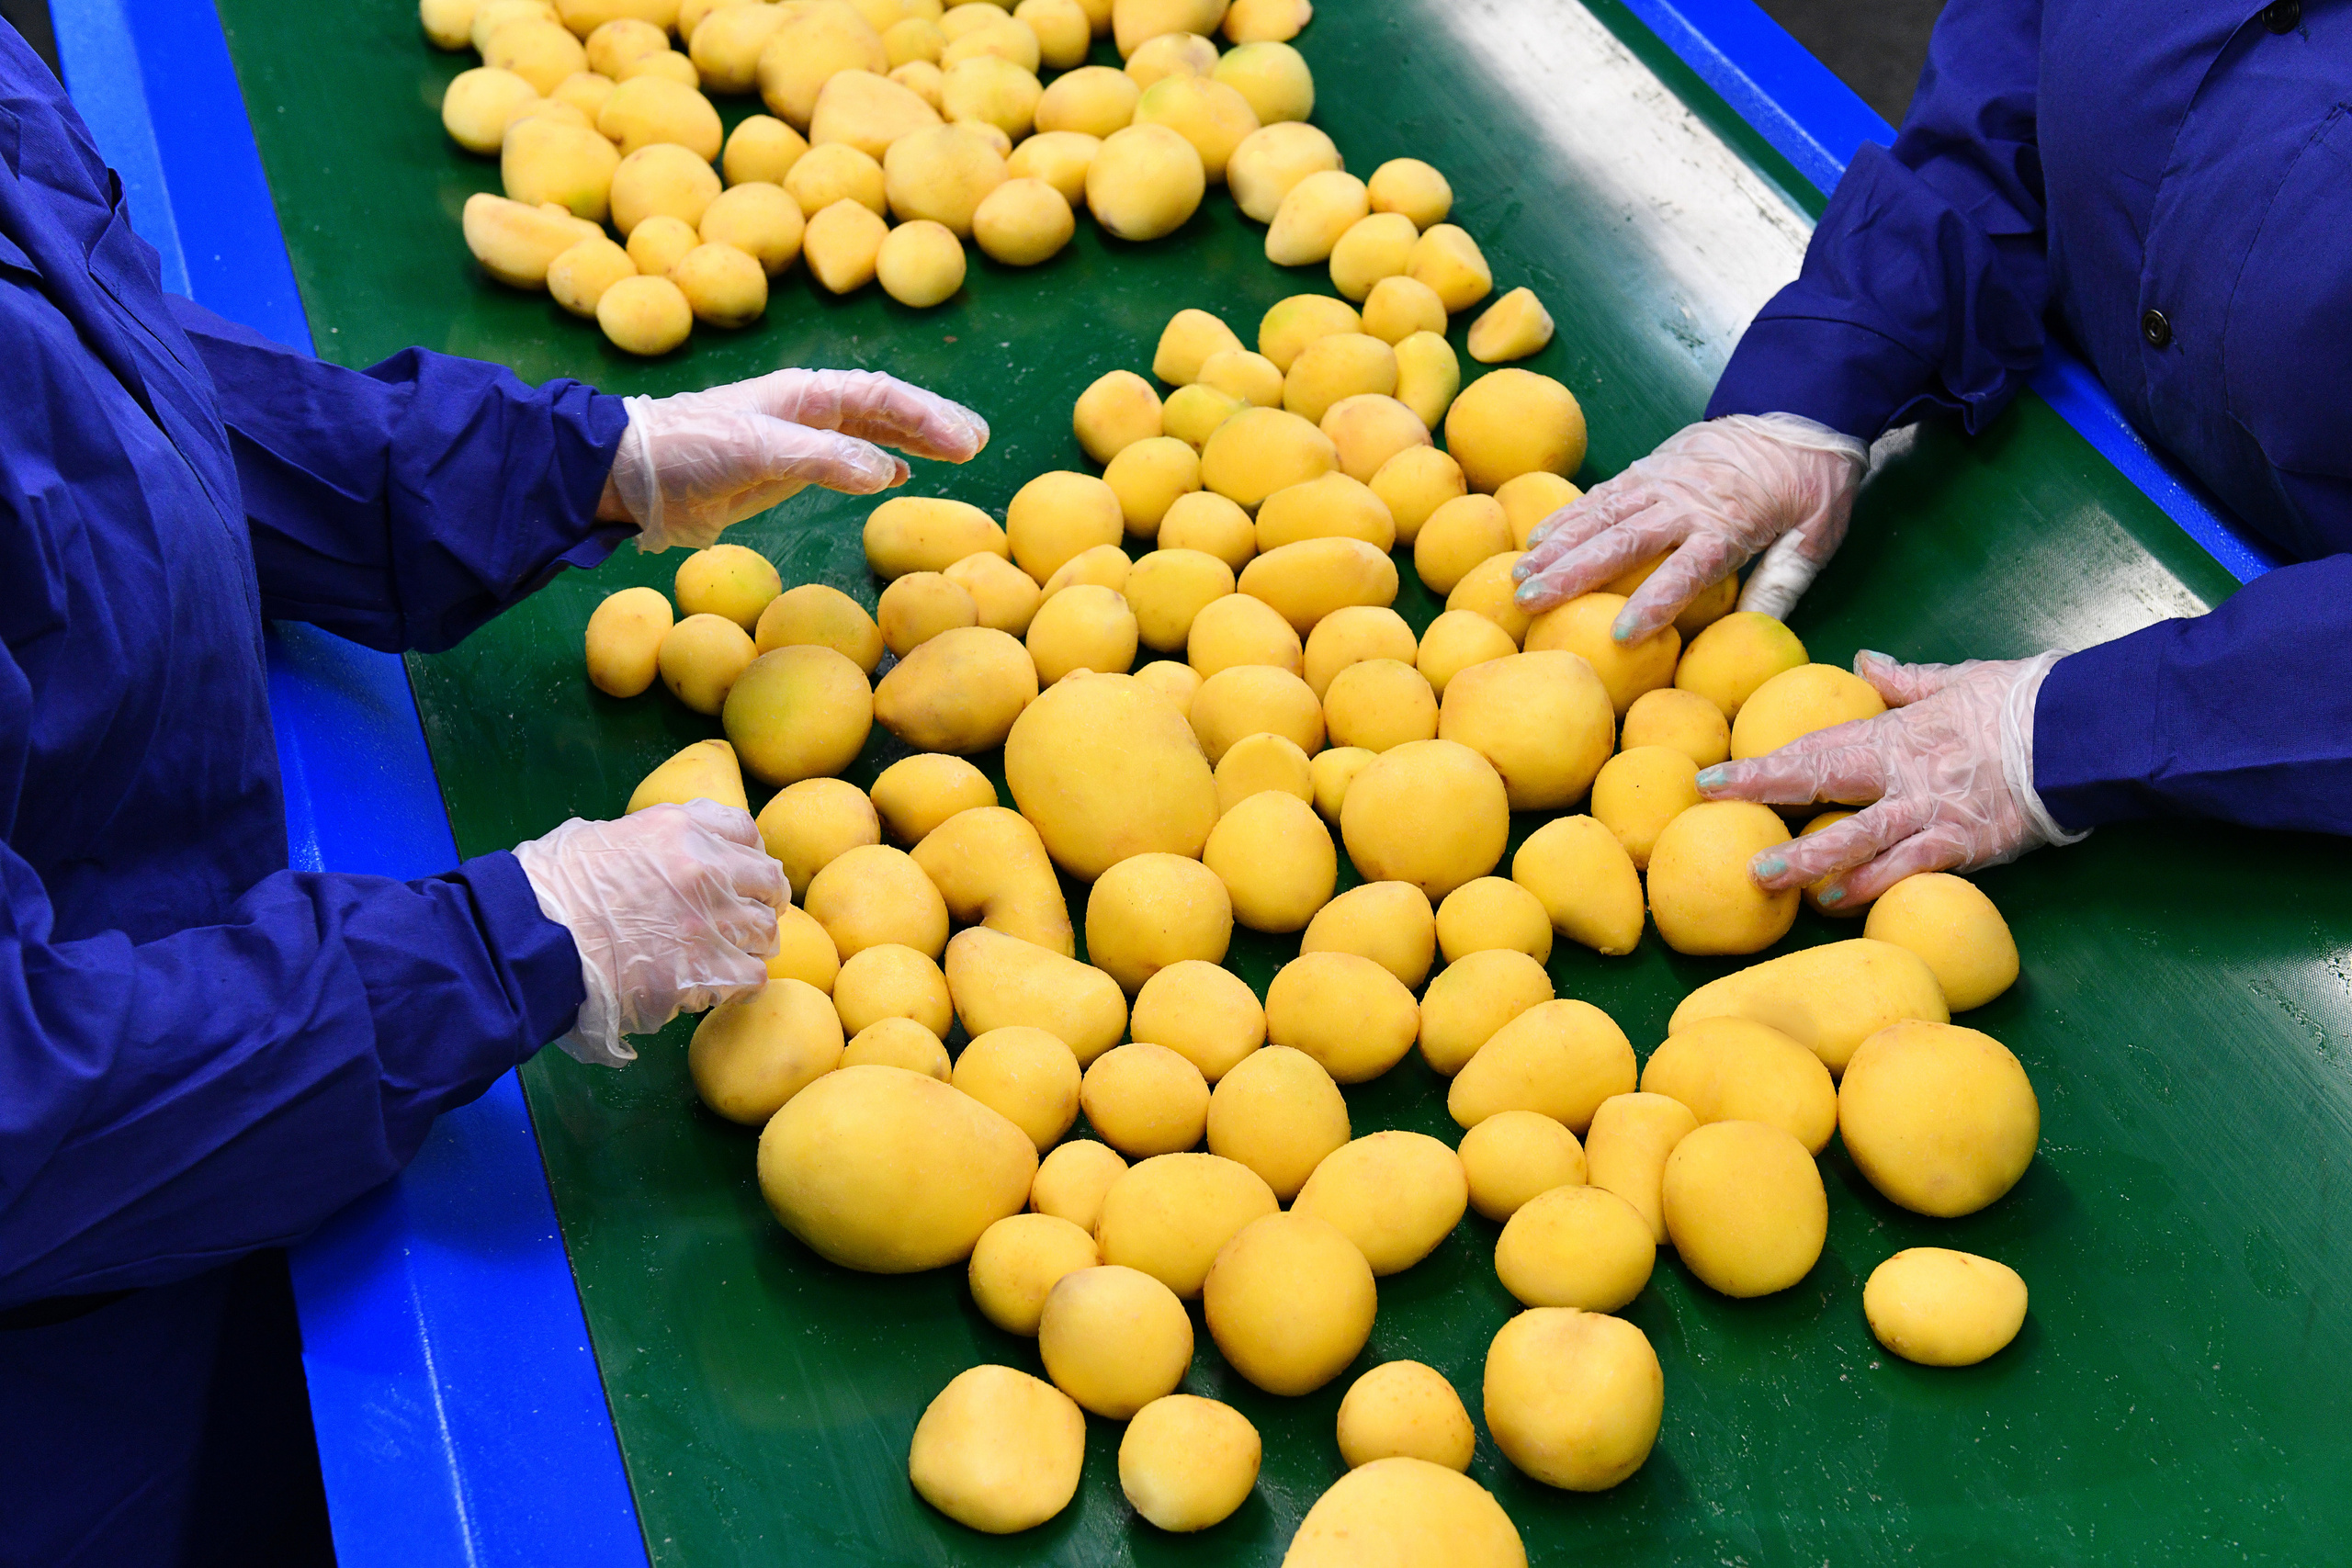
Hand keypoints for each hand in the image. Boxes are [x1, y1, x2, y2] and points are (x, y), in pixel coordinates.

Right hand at [512, 799, 784, 1066]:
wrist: (530, 940)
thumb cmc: (546, 891)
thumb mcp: (594, 838)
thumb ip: (638, 841)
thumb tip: (642, 853)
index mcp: (678, 829)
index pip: (744, 830)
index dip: (747, 855)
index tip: (740, 873)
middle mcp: (705, 869)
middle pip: (768, 881)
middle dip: (760, 901)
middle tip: (742, 920)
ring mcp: (709, 920)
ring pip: (765, 931)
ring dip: (748, 946)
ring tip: (724, 958)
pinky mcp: (705, 970)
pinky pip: (752, 976)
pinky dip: (739, 985)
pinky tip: (716, 988)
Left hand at [599, 368, 990, 551]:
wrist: (634, 476)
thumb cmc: (690, 451)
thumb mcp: (758, 450)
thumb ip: (824, 458)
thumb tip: (887, 472)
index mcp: (805, 393)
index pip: (883, 395)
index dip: (929, 416)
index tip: (968, 442)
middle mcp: (808, 409)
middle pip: (885, 407)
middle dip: (934, 422)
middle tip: (979, 443)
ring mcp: (798, 438)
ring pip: (872, 430)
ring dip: (914, 440)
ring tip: (956, 454)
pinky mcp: (784, 468)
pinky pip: (848, 458)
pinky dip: (880, 463)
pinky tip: (899, 475)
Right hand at [1511, 413, 1868, 642]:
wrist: (1801, 407)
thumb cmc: (1815, 481)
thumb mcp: (1818, 535)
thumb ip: (1783, 583)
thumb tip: (1754, 632)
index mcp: (1730, 523)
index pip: (1687, 569)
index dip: (1653, 602)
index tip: (1620, 634)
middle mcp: (1686, 501)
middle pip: (1622, 541)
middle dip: (1573, 573)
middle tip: (1530, 601)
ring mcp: (1663, 479)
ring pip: (1600, 514)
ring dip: (1556, 545)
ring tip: (1519, 574)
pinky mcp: (1650, 465)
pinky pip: (1602, 494)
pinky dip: (1567, 515)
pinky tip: (1537, 538)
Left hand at [1694, 650, 2085, 907]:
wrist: (2082, 730)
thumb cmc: (2021, 702)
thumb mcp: (1957, 680)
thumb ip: (1906, 681)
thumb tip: (1866, 663)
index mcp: (1894, 732)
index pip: (1812, 747)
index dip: (1759, 764)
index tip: (1711, 776)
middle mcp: (1902, 772)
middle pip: (1820, 780)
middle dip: (1762, 793)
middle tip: (1711, 806)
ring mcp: (1930, 810)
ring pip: (1857, 837)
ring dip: (1808, 859)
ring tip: (1765, 877)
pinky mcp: (1964, 844)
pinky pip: (1909, 869)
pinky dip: (1872, 886)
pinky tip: (1837, 902)